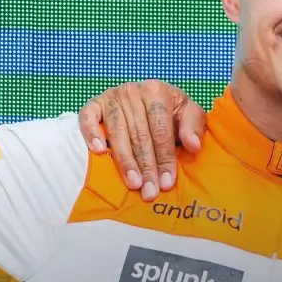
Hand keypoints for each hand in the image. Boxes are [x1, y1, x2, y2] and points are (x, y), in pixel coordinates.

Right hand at [78, 81, 207, 199]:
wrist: (148, 96)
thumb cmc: (170, 110)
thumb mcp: (188, 113)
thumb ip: (193, 127)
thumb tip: (193, 146)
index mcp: (157, 91)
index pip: (161, 129)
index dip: (165, 157)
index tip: (167, 182)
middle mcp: (132, 91)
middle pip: (140, 134)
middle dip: (147, 166)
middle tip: (150, 191)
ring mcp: (112, 96)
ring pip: (117, 132)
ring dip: (125, 160)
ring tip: (133, 183)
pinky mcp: (94, 103)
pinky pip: (88, 118)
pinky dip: (92, 133)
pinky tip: (99, 151)